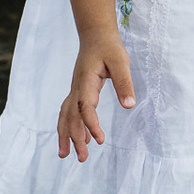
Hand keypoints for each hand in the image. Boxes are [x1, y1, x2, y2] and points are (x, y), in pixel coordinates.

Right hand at [57, 29, 134, 161]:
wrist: (95, 34)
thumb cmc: (109, 47)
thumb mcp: (121, 61)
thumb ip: (124, 83)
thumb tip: (129, 106)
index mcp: (86, 81)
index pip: (85, 107)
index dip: (90, 124)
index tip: (100, 140)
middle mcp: (77, 87)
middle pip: (71, 116)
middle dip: (74, 138)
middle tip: (82, 158)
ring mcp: (75, 89)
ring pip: (65, 115)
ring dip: (65, 135)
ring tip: (64, 155)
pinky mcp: (78, 90)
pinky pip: (70, 111)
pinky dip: (71, 126)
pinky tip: (82, 139)